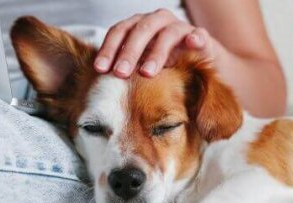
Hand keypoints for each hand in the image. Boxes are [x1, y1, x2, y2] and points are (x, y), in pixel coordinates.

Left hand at [94, 9, 216, 77]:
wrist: (196, 65)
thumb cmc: (160, 67)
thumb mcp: (138, 68)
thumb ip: (121, 72)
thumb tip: (92, 90)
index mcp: (137, 27)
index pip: (119, 32)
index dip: (108, 49)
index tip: (99, 70)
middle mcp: (157, 22)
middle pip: (140, 30)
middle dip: (128, 52)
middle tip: (120, 73)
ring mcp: (179, 28)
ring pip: (166, 34)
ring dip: (156, 52)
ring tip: (147, 73)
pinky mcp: (200, 37)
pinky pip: (198, 35)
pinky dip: (195, 38)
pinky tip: (192, 44)